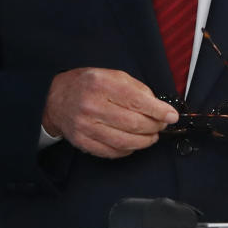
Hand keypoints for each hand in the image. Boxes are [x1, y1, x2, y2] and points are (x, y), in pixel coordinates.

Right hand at [42, 68, 178, 158]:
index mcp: (102, 84)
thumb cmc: (88, 85)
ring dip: (144, 141)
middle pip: (133, 123)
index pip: (137, 100)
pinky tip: (134, 143)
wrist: (56, 98)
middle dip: (154, 127)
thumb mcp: (112, 75)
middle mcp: (92, 105)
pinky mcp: (82, 141)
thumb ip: (136, 88)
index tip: (171, 116)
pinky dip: (128, 150)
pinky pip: (112, 152)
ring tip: (152, 136)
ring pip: (124, 141)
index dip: (158, 111)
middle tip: (162, 125)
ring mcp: (85, 126)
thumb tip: (159, 106)